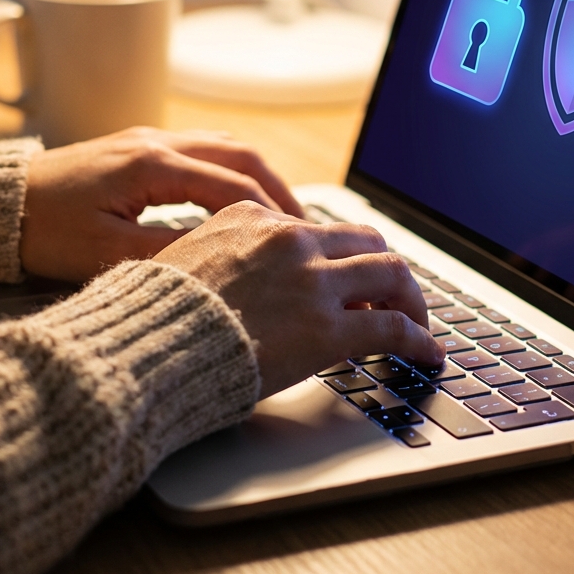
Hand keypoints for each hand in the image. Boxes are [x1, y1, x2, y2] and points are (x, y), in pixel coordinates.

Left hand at [20, 127, 302, 281]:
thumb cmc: (42, 230)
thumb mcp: (104, 254)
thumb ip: (168, 254)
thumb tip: (222, 261)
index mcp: (151, 164)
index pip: (232, 187)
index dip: (270, 216)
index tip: (297, 243)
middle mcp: (156, 142)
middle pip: (240, 154)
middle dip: (278, 189)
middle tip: (304, 226)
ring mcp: (148, 139)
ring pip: (224, 146)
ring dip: (258, 176)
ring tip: (281, 213)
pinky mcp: (138, 147)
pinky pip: (202, 149)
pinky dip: (232, 171)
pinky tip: (238, 199)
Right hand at [154, 201, 444, 396]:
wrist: (145, 347)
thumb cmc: (154, 315)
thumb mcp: (185, 261)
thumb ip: (224, 256)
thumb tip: (242, 277)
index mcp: (253, 219)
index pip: (317, 229)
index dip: (340, 256)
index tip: (347, 277)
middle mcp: (289, 240)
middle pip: (364, 241)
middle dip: (384, 270)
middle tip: (393, 296)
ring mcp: (312, 282)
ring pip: (391, 272)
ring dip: (411, 299)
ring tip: (418, 324)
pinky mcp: (328, 328)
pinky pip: (393, 327)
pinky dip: (419, 339)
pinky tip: (427, 354)